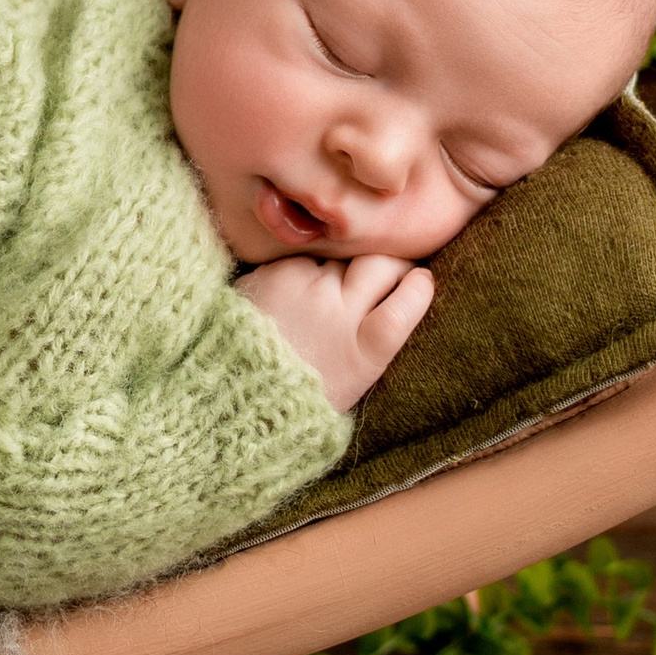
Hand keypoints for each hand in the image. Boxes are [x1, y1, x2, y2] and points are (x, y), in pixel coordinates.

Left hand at [238, 249, 434, 412]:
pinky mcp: (279, 273)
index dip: (418, 287)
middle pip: (382, 264)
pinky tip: (291, 299)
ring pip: (341, 259)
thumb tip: (398, 296)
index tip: (422, 280)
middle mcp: (339, 316)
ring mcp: (308, 290)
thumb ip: (372, 339)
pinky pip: (306, 261)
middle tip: (385, 271)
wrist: (233, 394)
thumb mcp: (350, 382)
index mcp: (364, 353)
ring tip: (322, 299)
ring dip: (341, 270)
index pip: (407, 303)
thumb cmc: (298, 393)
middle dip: (390, 263)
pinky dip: (305, 273)